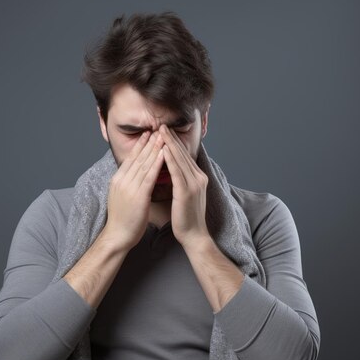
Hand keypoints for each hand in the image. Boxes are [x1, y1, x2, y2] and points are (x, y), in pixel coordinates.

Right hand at [104, 130, 164, 250]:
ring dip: (155, 148)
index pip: (131, 158)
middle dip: (149, 141)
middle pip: (138, 156)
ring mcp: (129, 187)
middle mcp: (122, 180)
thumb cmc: (123, 219)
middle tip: (159, 128)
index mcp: (118, 179)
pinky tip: (164, 155)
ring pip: (144, 163)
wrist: (118, 236)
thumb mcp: (123, 196)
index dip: (140, 144)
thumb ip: (128, 184)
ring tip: (163, 136)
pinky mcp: (138, 196)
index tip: (148, 133)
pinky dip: (157, 164)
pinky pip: (149, 176)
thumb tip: (136, 175)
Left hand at [159, 124, 209, 248]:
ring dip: (169, 144)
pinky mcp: (187, 192)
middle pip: (182, 153)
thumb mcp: (185, 195)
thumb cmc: (186, 218)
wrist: (194, 235)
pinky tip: (162, 150)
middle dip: (171, 138)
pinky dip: (169, 160)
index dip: (174, 142)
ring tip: (160, 131)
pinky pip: (176, 172)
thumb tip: (170, 170)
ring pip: (180, 159)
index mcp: (198, 177)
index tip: (164, 130)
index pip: (184, 155)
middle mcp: (198, 177)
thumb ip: (181, 181)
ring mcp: (194, 184)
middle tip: (160, 124)